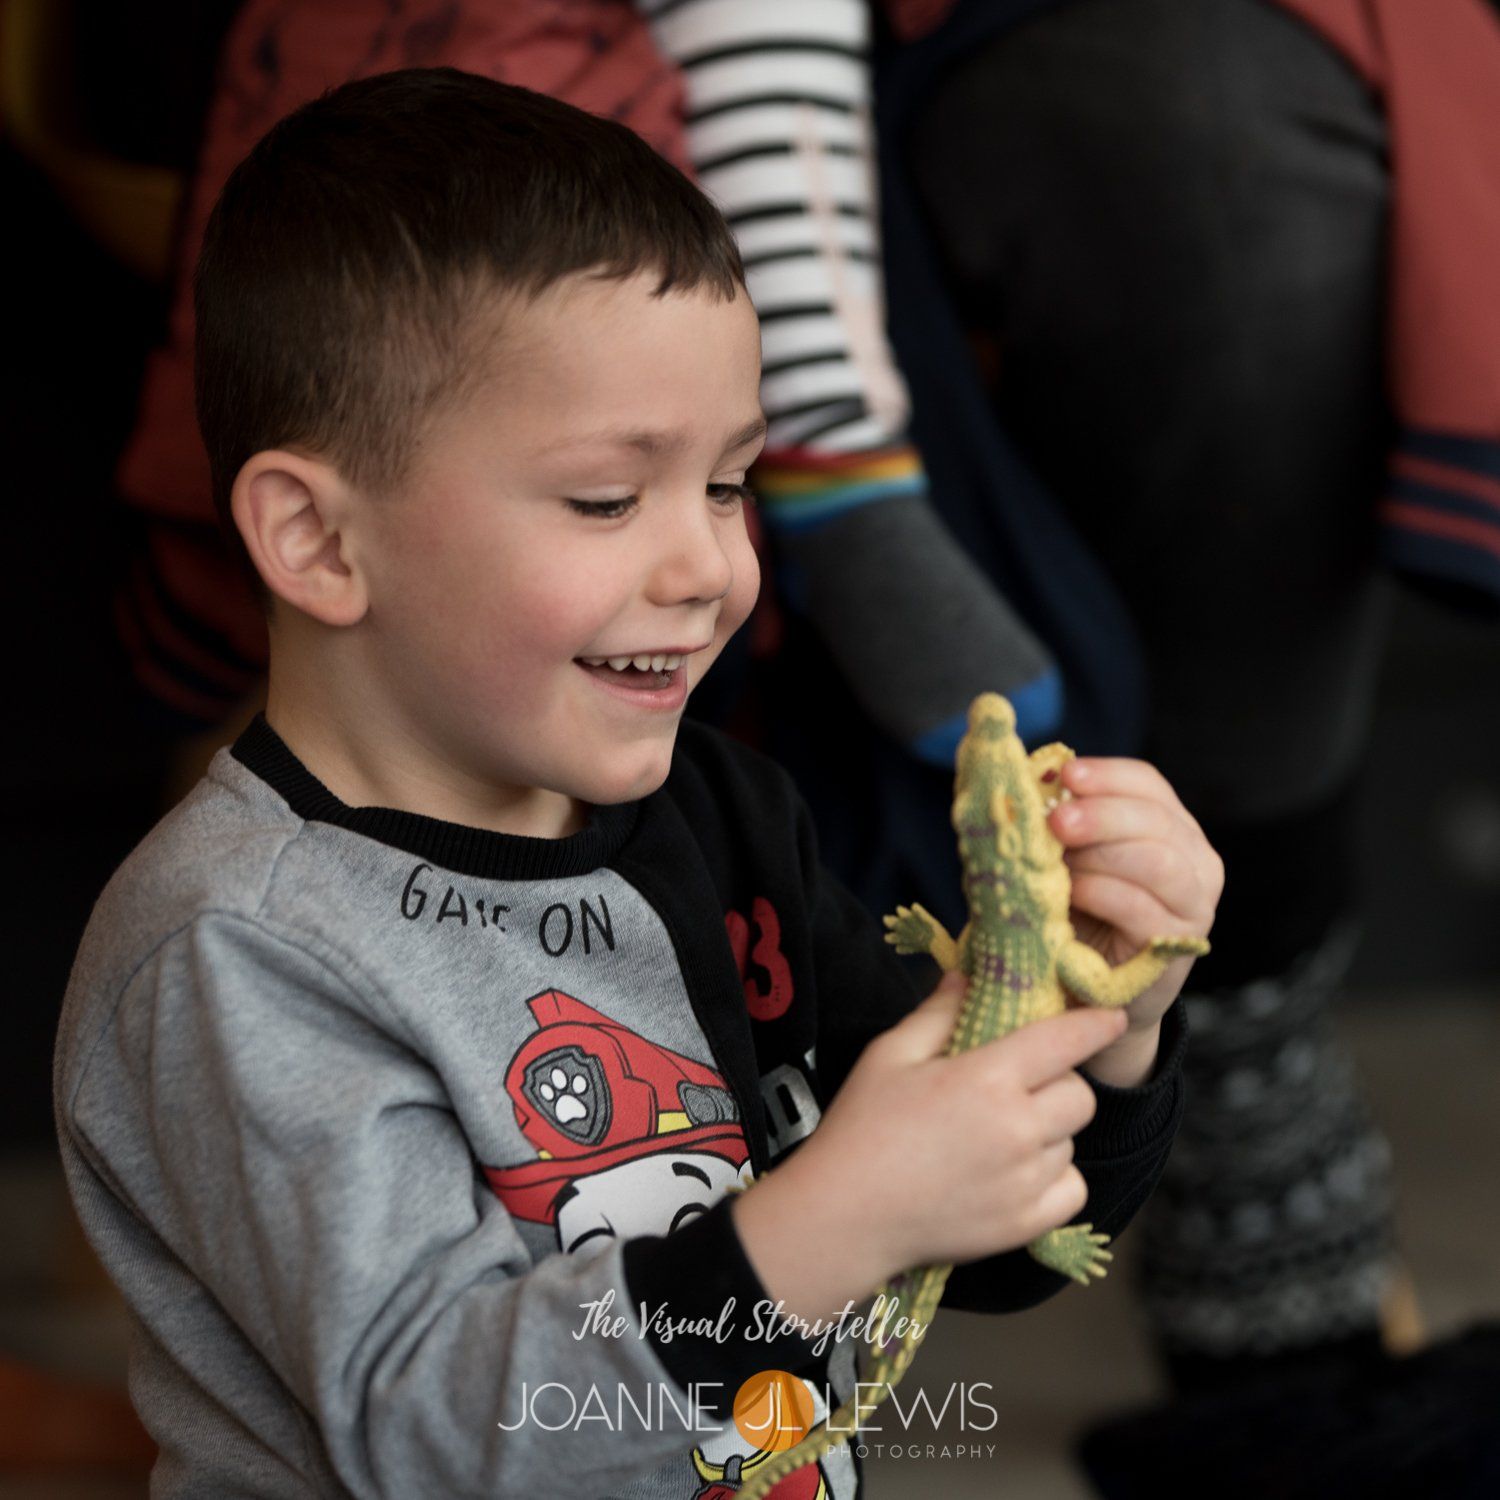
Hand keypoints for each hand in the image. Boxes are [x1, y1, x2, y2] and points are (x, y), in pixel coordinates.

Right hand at [731, 972, 1127, 1319]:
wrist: (846, 1216)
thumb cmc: (862, 1126)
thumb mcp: (890, 1054)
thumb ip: (937, 1012)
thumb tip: (968, 976)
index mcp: (986, 1078)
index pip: (1066, 1041)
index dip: (1096, 1024)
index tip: (1110, 1017)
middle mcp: (1017, 1130)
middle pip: (1081, 1095)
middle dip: (1060, 1082)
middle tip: (1022, 1085)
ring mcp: (1025, 1182)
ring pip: (1072, 1142)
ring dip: (1050, 1131)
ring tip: (1003, 1133)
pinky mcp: (1025, 1224)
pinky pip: (1073, 1191)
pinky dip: (1055, 1179)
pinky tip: (1016, 1172)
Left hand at [1048, 757, 1222, 1039]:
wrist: (1088, 990)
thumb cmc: (1073, 914)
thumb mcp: (1064, 859)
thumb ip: (1056, 822)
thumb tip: (1033, 776)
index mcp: (1168, 825)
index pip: (1147, 784)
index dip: (1106, 775)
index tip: (1064, 774)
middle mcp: (1195, 859)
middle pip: (1155, 819)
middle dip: (1100, 814)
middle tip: (1054, 819)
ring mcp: (1194, 903)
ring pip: (1158, 860)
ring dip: (1100, 855)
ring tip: (1058, 862)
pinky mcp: (1178, 944)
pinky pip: (1142, 909)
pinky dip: (1102, 894)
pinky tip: (1072, 894)